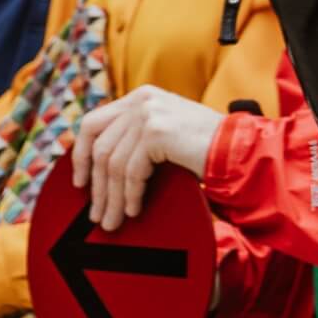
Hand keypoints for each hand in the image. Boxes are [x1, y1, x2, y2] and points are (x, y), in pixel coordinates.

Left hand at [71, 86, 224, 231]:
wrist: (238, 147)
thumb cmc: (206, 146)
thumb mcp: (164, 132)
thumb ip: (135, 137)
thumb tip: (100, 168)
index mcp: (141, 97)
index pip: (93, 123)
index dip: (80, 155)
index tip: (80, 182)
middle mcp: (142, 100)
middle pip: (100, 148)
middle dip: (97, 187)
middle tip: (98, 214)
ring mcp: (148, 113)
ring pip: (113, 164)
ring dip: (113, 198)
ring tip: (113, 220)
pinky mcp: (157, 131)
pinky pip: (131, 171)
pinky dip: (130, 194)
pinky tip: (134, 209)